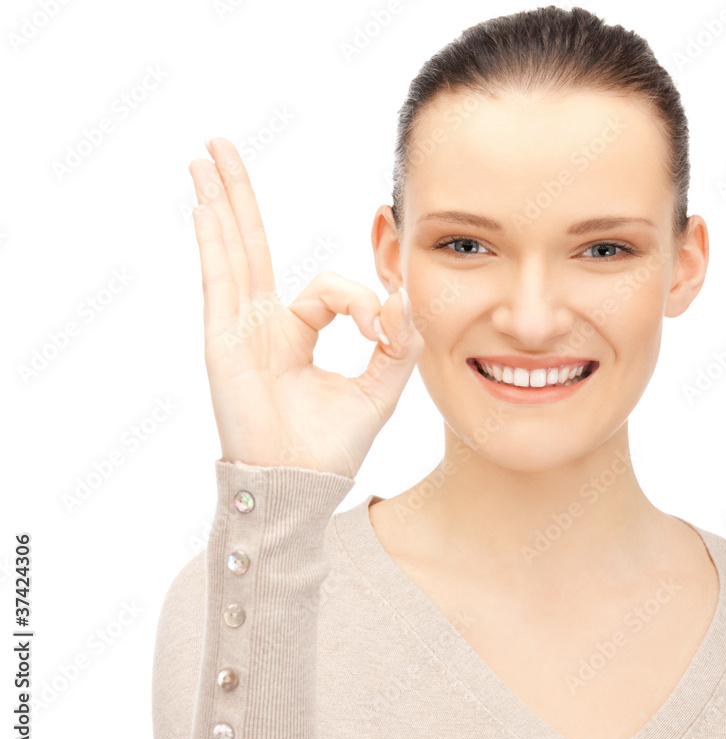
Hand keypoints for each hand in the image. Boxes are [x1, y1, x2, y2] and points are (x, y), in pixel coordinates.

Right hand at [188, 137, 421, 476]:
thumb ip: (398, 341)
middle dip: (241, 196)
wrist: (300, 485)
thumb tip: (403, 294)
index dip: (362, 302)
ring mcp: (238, 329)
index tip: (382, 333)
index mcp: (296, 335)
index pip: (329, 289)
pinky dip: (214, 239)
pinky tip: (203, 202)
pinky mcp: (224, 339)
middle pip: (251, 245)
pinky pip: (222, 278)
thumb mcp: (380, 387)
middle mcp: (262, 325)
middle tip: (224, 146)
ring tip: (207, 153)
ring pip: (233, 251)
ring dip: (222, 200)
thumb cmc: (333, 446)